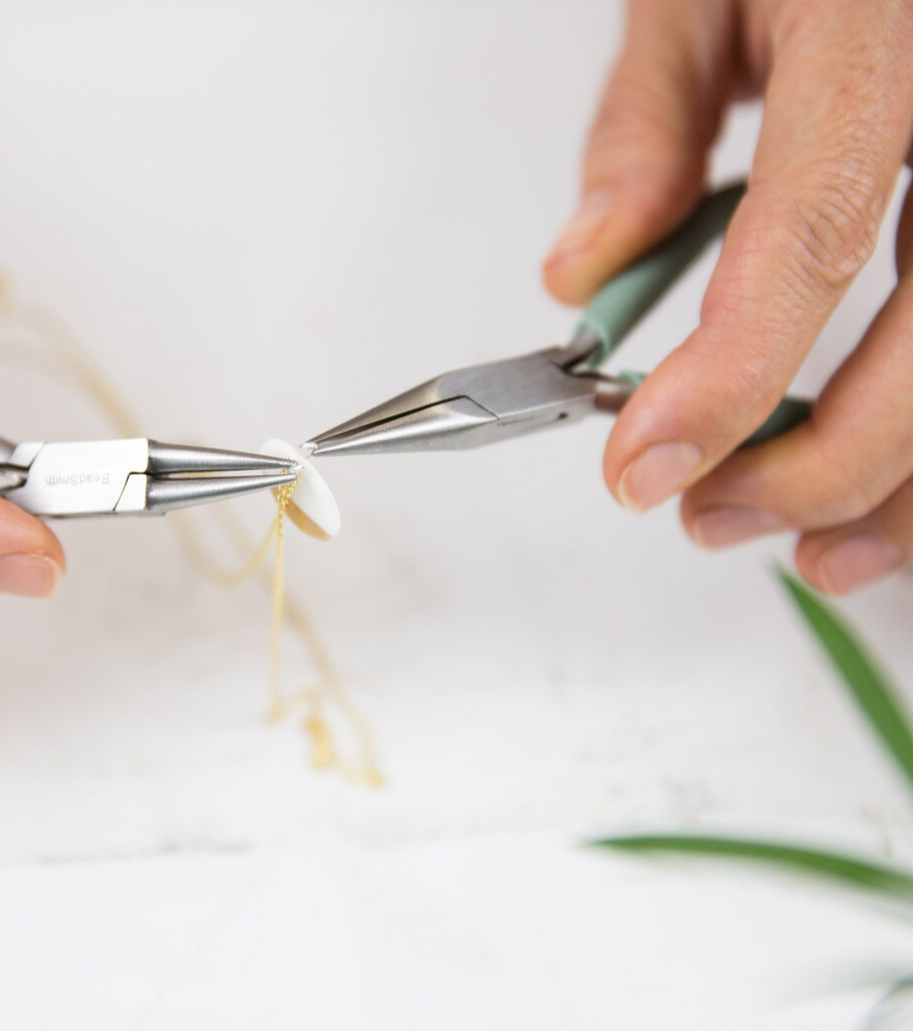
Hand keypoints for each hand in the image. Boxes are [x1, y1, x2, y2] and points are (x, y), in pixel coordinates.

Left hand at [544, 0, 912, 595]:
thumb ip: (644, 131)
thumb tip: (583, 277)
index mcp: (884, 37)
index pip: (816, 235)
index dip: (733, 376)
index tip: (644, 468)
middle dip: (822, 462)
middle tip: (707, 516)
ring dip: (900, 486)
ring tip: (805, 547)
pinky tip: (881, 493)